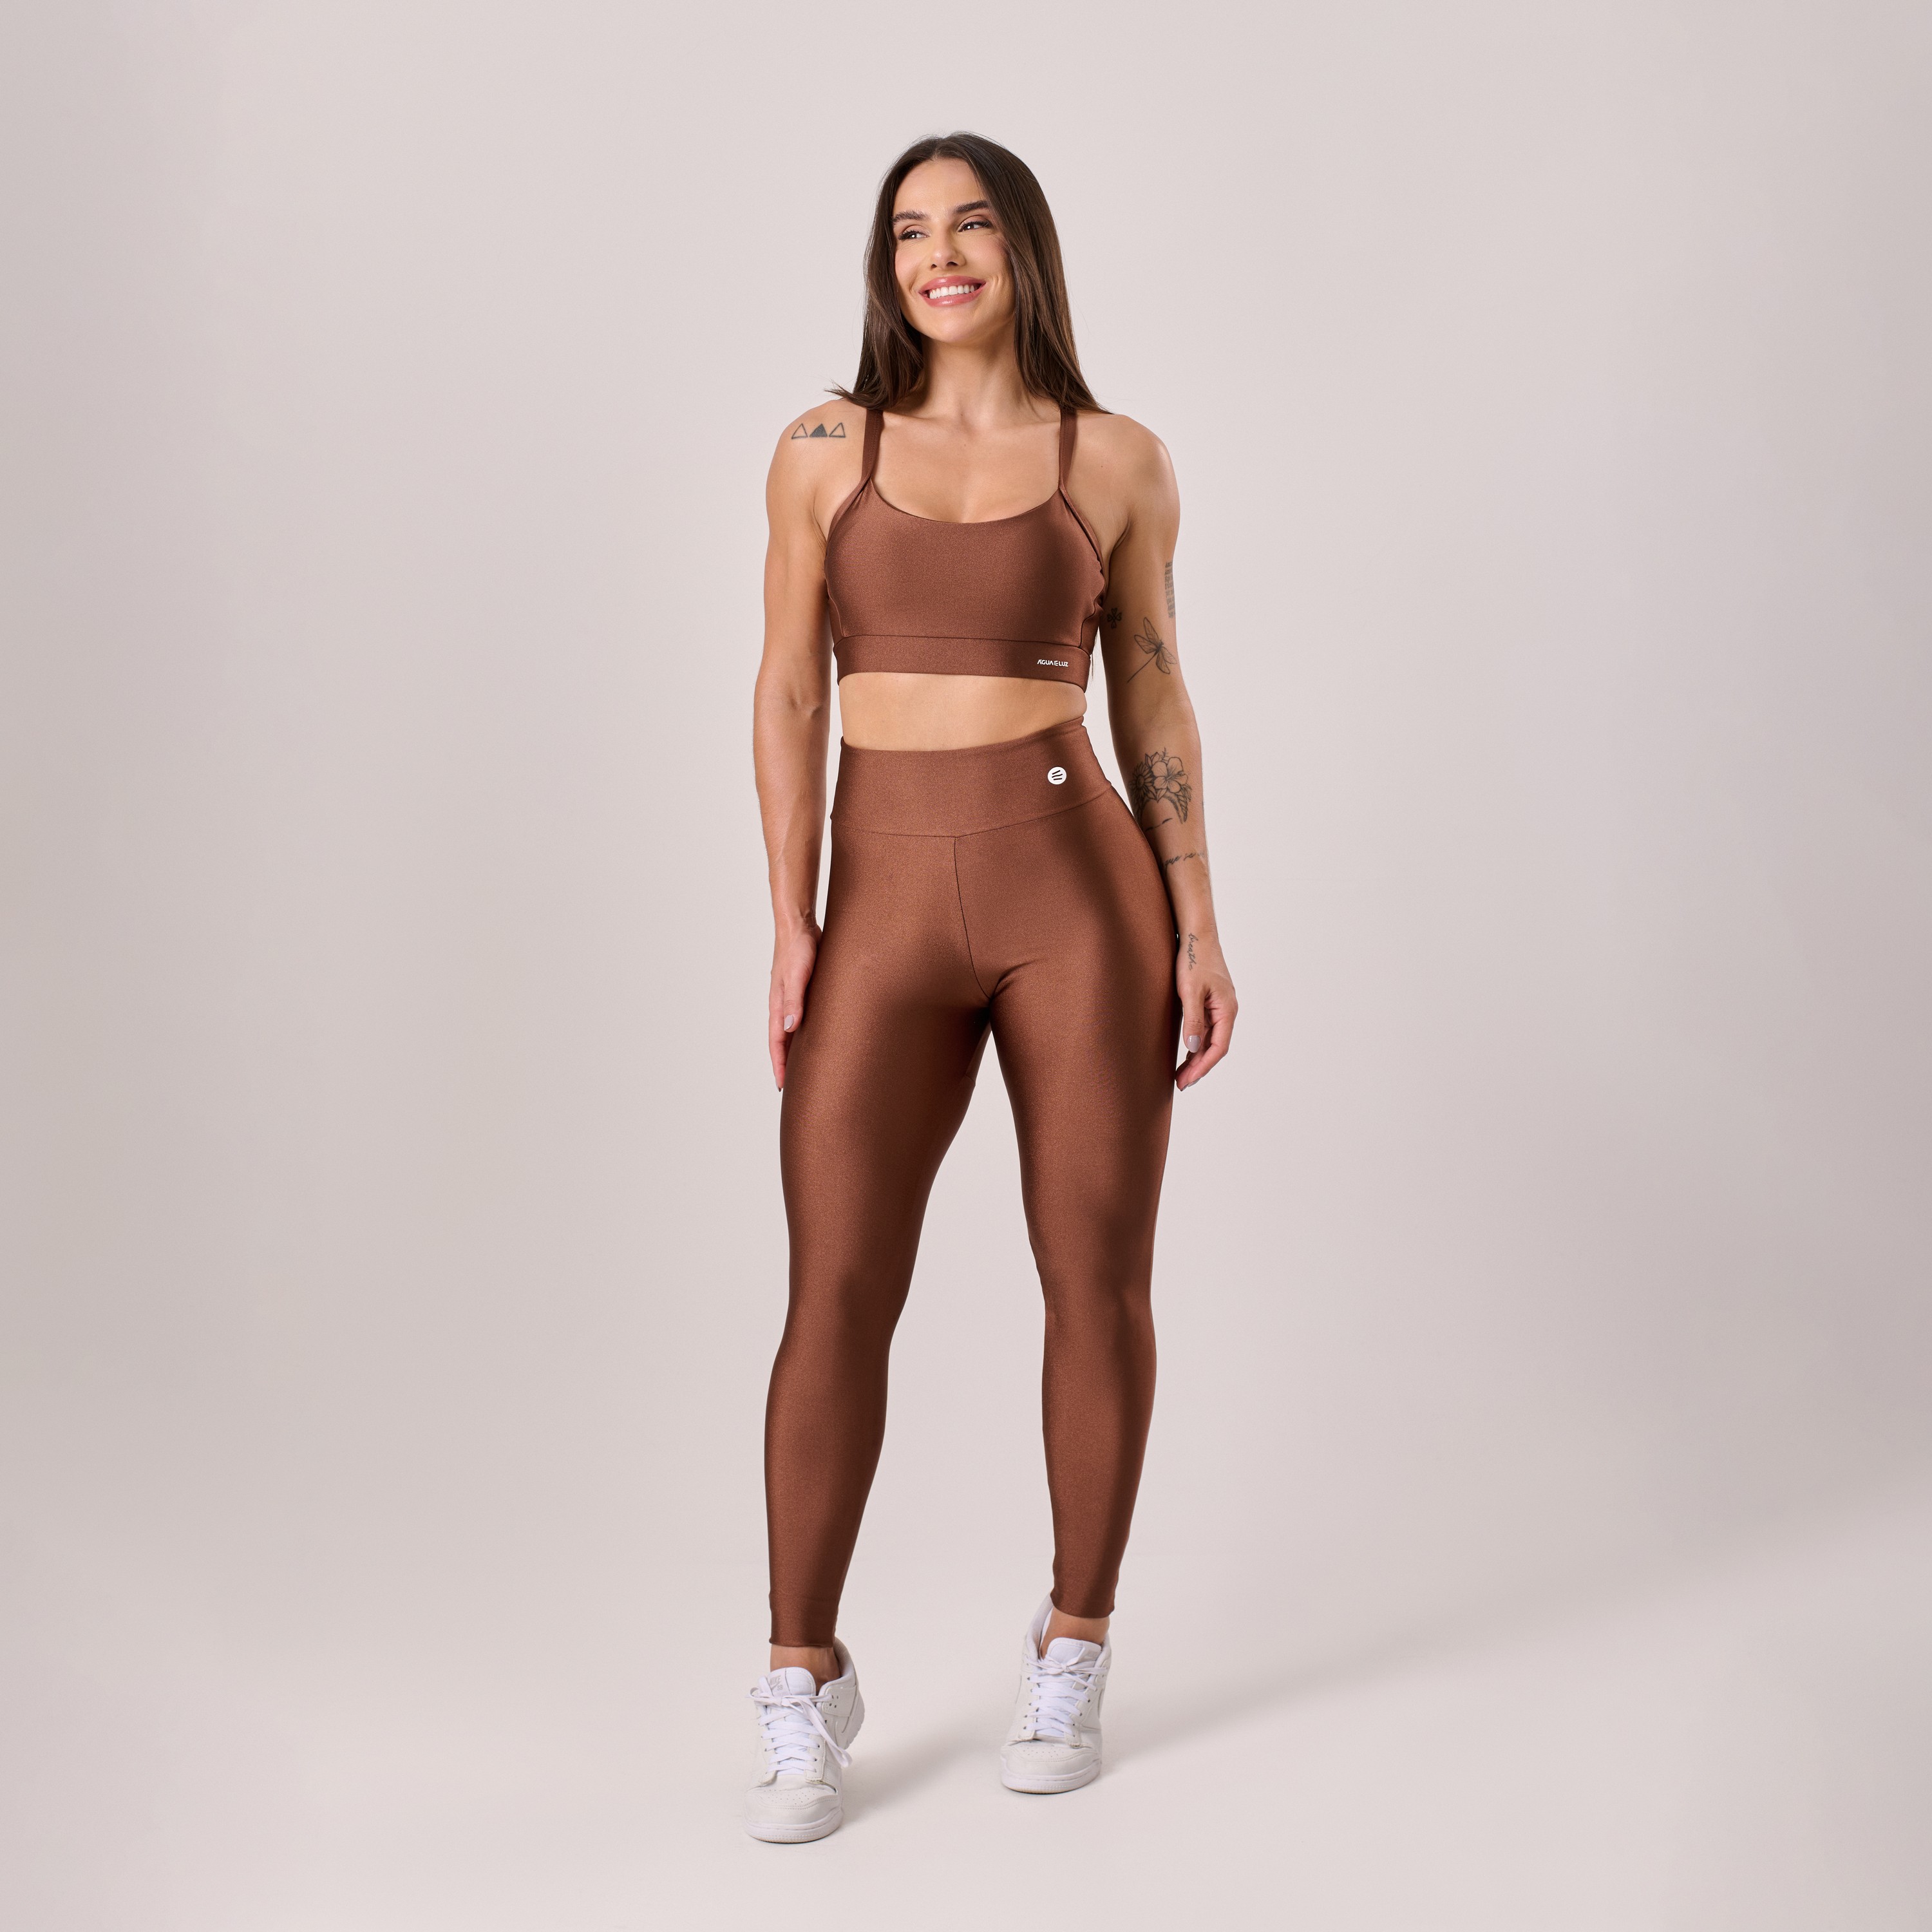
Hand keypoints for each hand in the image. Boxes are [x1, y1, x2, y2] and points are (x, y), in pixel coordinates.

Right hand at [768, 921, 819, 1090]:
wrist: (799, 925)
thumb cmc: (798, 948)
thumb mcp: (798, 975)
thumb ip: (795, 1001)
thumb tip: (789, 1028)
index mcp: (778, 1005)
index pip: (776, 1042)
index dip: (780, 1065)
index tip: (783, 1086)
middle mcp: (782, 1005)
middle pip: (782, 1041)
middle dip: (786, 1064)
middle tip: (795, 1086)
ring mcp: (791, 998)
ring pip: (791, 1032)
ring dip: (795, 1050)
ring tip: (804, 1069)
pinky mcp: (802, 991)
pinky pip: (800, 1018)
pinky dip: (804, 1033)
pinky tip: (814, 1037)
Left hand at [1175, 928, 1235, 1090]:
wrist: (1196, 936)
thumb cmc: (1194, 960)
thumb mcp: (1190, 991)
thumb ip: (1193, 1020)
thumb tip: (1194, 1048)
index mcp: (1227, 1010)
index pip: (1219, 1047)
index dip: (1203, 1067)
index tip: (1187, 1081)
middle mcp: (1227, 1011)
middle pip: (1215, 1047)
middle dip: (1199, 1068)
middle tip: (1180, 1085)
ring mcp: (1219, 1008)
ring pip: (1210, 1040)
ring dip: (1196, 1058)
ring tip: (1180, 1075)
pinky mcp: (1210, 1003)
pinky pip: (1205, 1030)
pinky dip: (1196, 1044)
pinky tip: (1185, 1054)